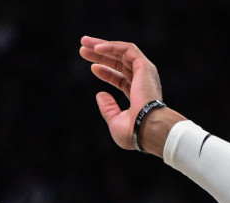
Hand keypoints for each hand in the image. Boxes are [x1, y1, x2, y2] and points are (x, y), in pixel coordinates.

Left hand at [78, 36, 164, 151]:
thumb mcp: (115, 122)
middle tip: (83, 48)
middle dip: (101, 54)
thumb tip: (99, 94)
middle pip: (120, 62)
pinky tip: (96, 48)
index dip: (106, 72)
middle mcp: (143, 81)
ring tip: (84, 43)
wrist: (146, 129)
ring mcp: (145, 73)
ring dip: (103, 45)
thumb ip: (108, 108)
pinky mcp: (144, 66)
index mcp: (138, 94)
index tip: (92, 67)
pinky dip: (112, 47)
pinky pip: (127, 50)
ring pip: (122, 52)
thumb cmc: (133, 132)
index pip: (122, 78)